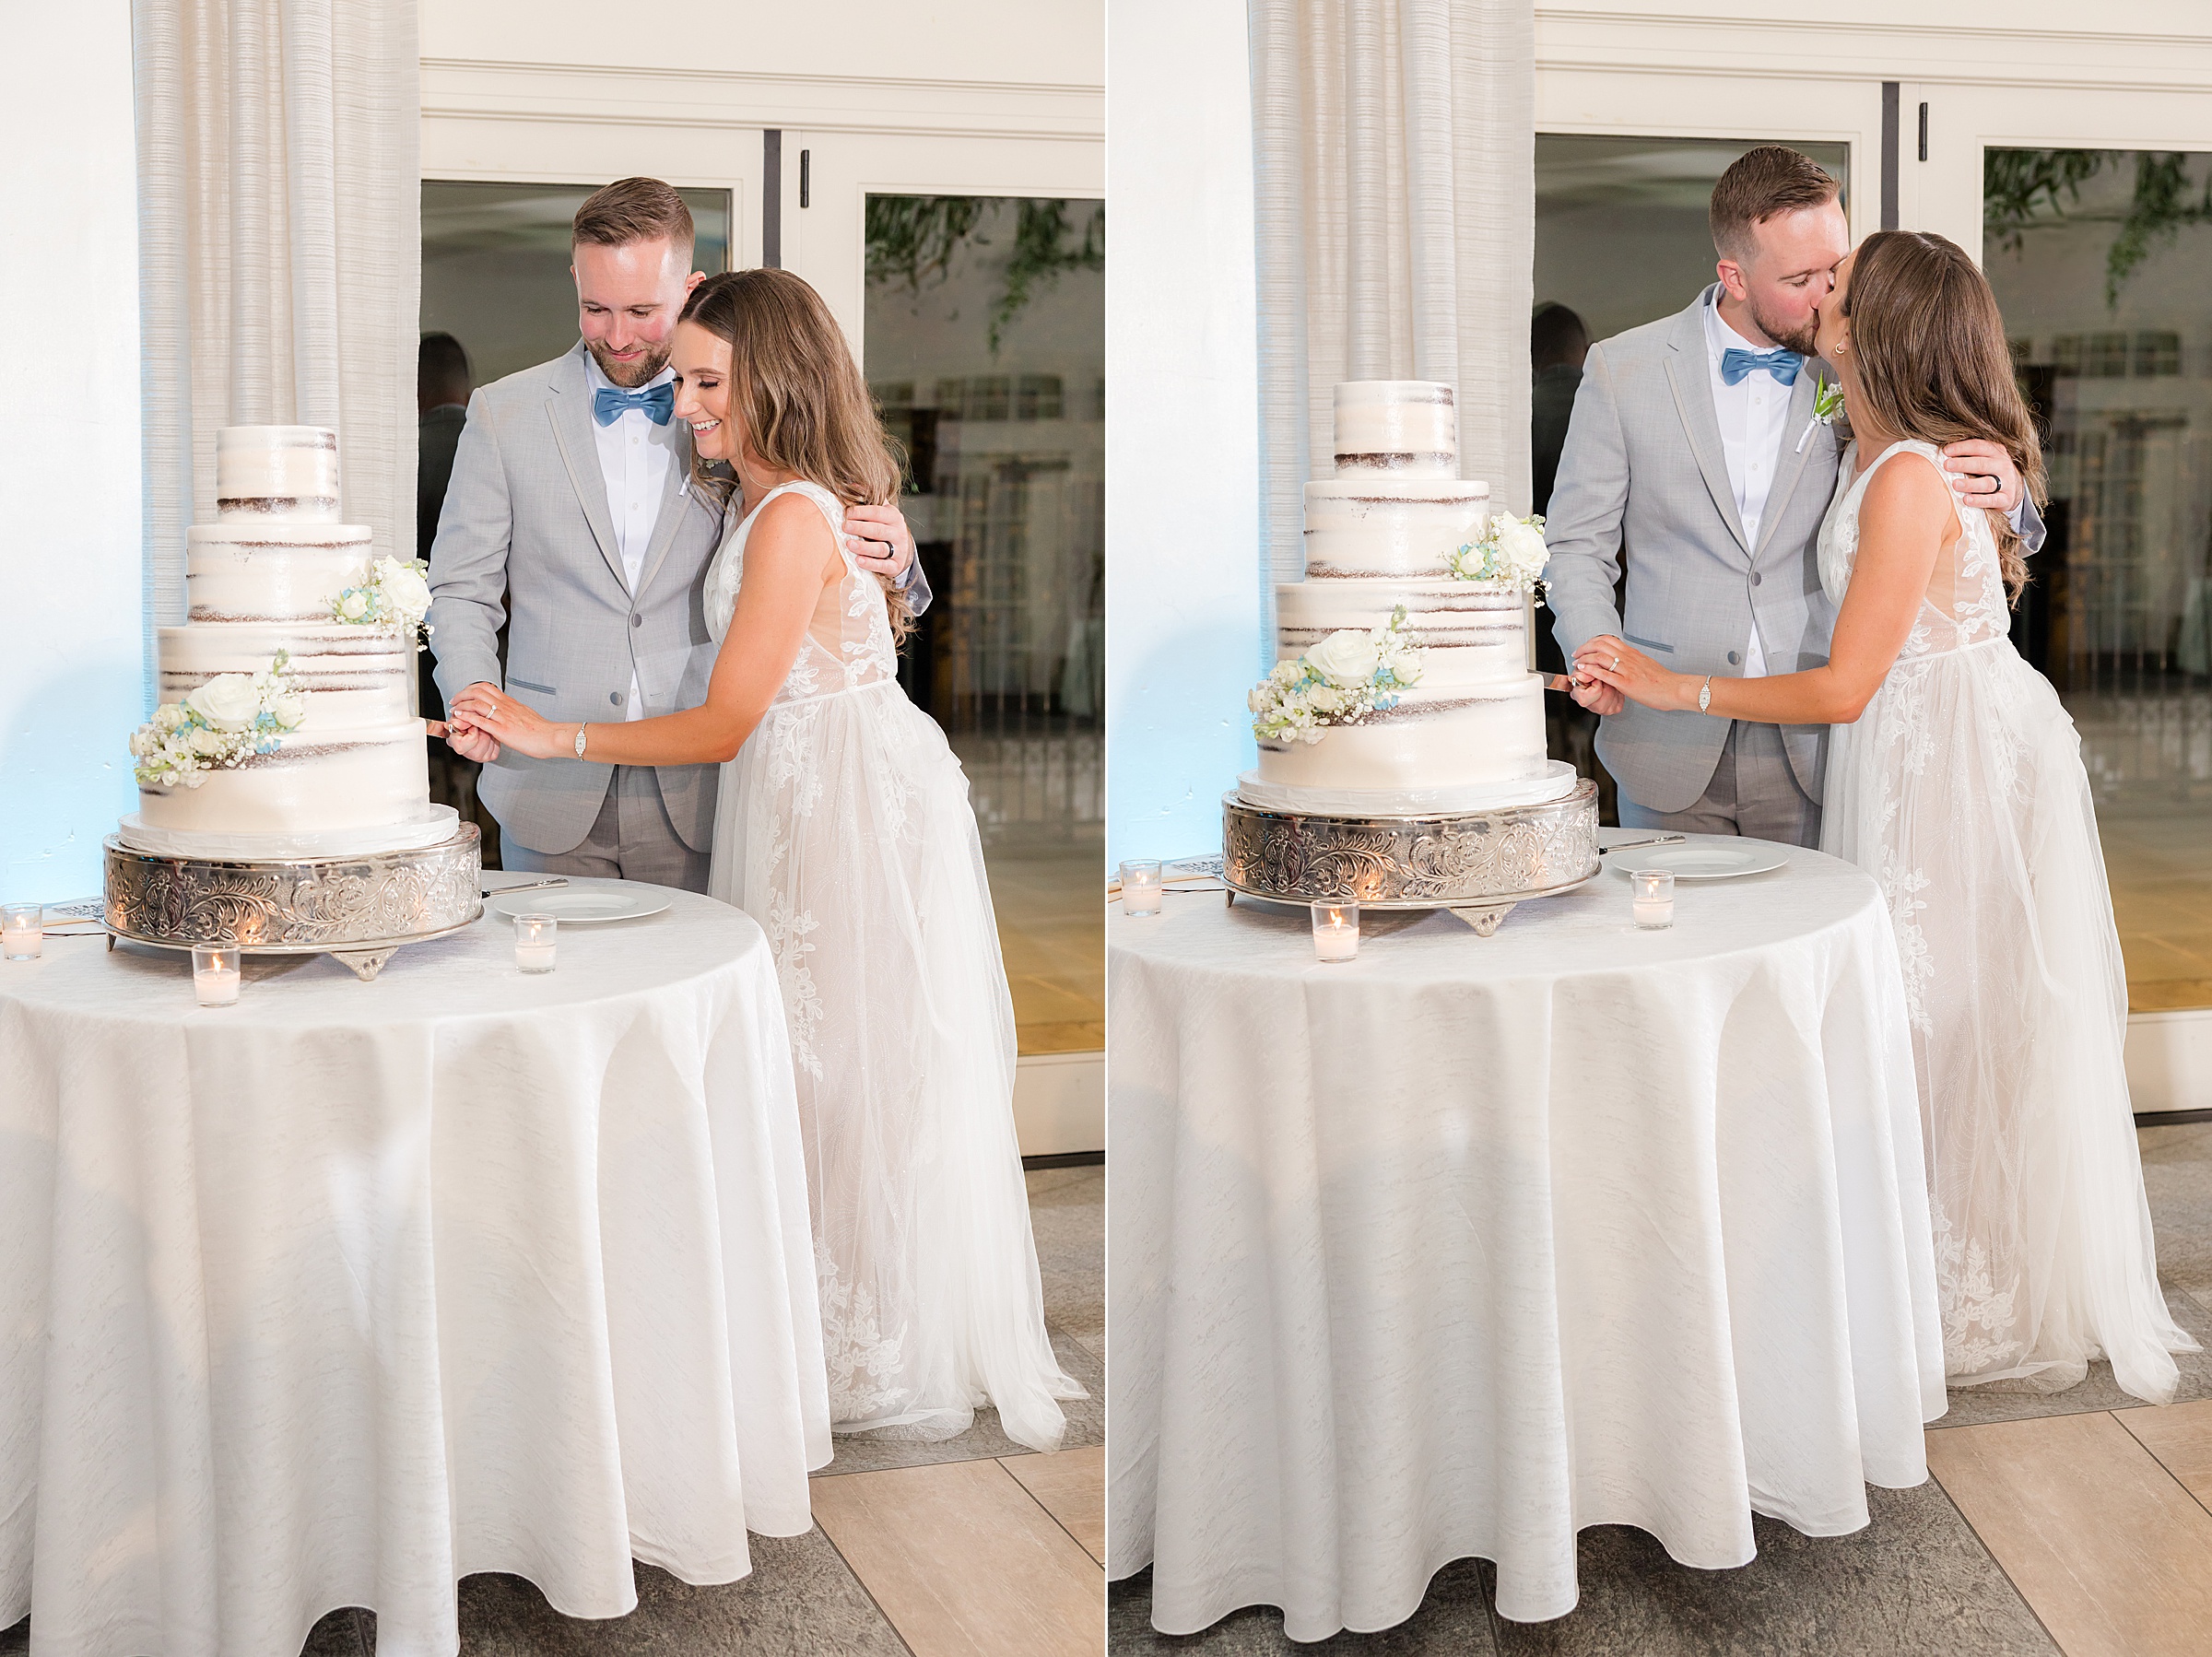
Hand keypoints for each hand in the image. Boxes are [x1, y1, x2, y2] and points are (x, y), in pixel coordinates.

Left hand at [448, 684, 565, 759]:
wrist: (551, 736)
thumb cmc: (541, 730)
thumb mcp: (526, 714)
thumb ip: (515, 711)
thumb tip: (510, 711)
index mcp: (510, 702)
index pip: (487, 687)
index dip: (471, 689)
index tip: (464, 695)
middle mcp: (505, 706)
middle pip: (478, 691)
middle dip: (462, 694)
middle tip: (454, 701)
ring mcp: (503, 717)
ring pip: (477, 703)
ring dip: (461, 705)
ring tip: (454, 709)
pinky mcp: (502, 730)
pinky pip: (481, 720)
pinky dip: (467, 717)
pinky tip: (460, 717)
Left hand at [843, 502, 915, 580]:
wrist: (903, 551)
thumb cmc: (886, 528)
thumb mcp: (883, 512)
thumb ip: (870, 499)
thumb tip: (851, 485)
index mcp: (894, 517)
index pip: (878, 512)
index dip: (862, 512)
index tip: (847, 513)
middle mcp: (898, 533)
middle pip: (878, 530)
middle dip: (860, 528)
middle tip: (845, 526)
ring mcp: (899, 550)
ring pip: (881, 548)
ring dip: (864, 547)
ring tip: (849, 544)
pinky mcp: (895, 566)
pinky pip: (883, 565)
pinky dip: (871, 564)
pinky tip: (859, 560)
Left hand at [1573, 636, 1685, 711]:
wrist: (1675, 688)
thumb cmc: (1662, 680)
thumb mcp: (1646, 664)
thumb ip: (1633, 661)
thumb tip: (1624, 660)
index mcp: (1632, 653)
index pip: (1608, 640)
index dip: (1592, 642)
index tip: (1584, 648)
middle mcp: (1628, 658)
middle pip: (1601, 645)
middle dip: (1584, 648)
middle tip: (1576, 655)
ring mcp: (1627, 670)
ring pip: (1600, 657)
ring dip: (1584, 659)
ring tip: (1577, 664)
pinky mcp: (1627, 683)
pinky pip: (1605, 674)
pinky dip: (1591, 671)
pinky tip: (1583, 671)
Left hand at [1938, 438, 2021, 514]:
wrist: (2014, 489)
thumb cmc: (1991, 472)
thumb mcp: (1986, 459)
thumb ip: (1970, 456)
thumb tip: (1943, 453)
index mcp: (1996, 452)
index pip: (1978, 446)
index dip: (1962, 447)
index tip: (1946, 451)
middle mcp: (2002, 465)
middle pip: (1981, 464)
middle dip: (1963, 464)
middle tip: (1947, 465)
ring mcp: (2006, 482)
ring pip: (1987, 483)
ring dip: (1970, 484)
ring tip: (1955, 484)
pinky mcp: (2006, 498)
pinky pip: (1992, 500)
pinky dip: (1979, 500)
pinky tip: (1967, 500)